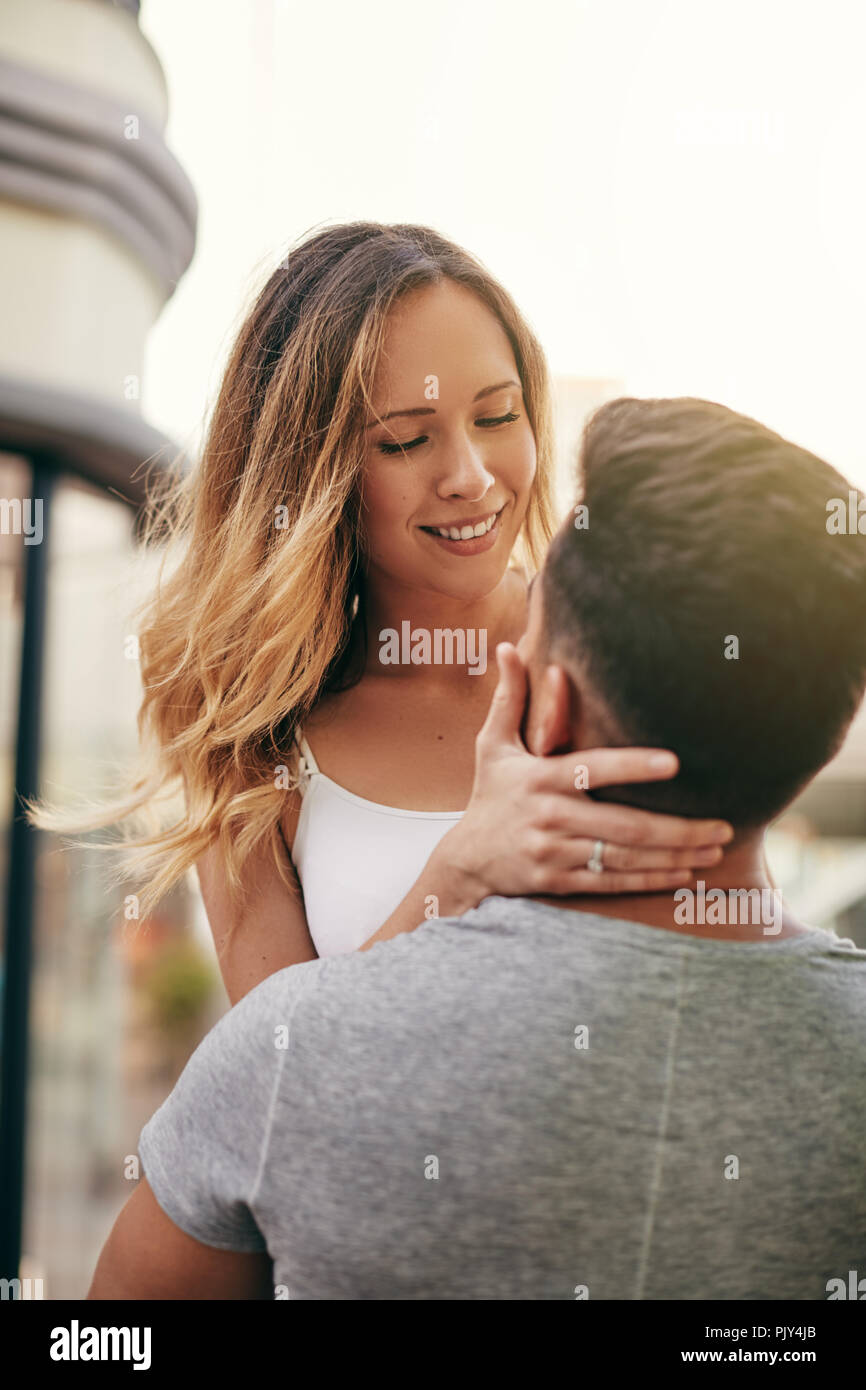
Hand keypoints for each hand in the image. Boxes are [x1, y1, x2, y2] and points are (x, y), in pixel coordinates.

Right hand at [434, 642, 733, 903]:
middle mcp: (550, 816)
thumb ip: (510, 698)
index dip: (633, 766)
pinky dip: (653, 879)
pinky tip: (686, 872)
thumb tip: (509, 646)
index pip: (592, 768)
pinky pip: (614, 882)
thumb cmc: (490, 793)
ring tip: (716, 846)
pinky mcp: (560, 881)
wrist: (468, 859)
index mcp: (540, 778)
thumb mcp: (493, 744)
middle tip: (724, 824)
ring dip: (676, 855)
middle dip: (679, 828)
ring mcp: (555, 853)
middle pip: (624, 825)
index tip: (675, 762)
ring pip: (626, 857)